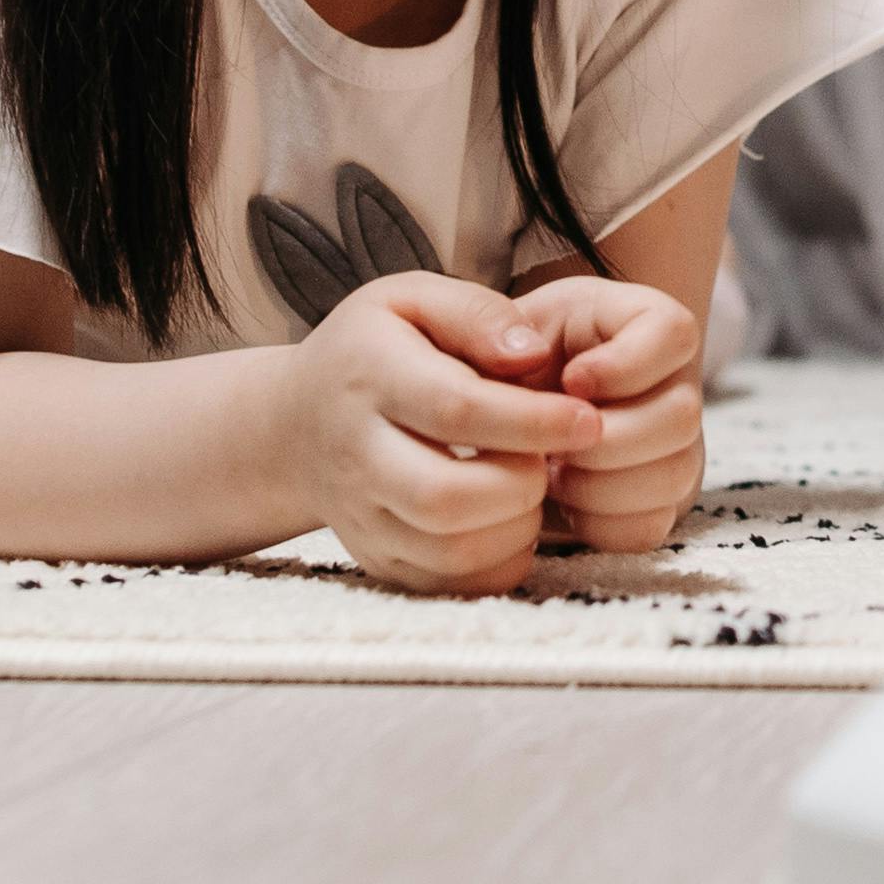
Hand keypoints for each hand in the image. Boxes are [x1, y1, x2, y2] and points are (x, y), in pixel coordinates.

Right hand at [269, 274, 604, 594]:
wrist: (295, 424)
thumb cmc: (374, 350)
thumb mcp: (413, 300)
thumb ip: (476, 314)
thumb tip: (535, 355)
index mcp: (369, 377)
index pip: (456, 410)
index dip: (533, 421)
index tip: (588, 421)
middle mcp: (356, 454)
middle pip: (445, 496)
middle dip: (522, 484)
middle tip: (550, 460)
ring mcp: (361, 516)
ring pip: (449, 550)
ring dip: (516, 526)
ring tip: (531, 488)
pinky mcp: (376, 558)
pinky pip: (447, 583)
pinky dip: (498, 562)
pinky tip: (510, 521)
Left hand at [513, 275, 706, 554]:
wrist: (497, 419)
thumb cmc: (496, 365)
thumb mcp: (489, 330)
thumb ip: (494, 328)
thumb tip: (531, 356)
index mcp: (641, 323)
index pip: (674, 332)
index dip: (627, 364)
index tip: (570, 381)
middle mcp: (674, 385)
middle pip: (683, 415)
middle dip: (606, 439)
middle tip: (554, 443)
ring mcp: (678, 448)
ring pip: (673, 476)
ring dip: (599, 484)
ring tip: (552, 472)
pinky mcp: (661, 503)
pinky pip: (649, 526)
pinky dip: (599, 523)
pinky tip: (565, 502)